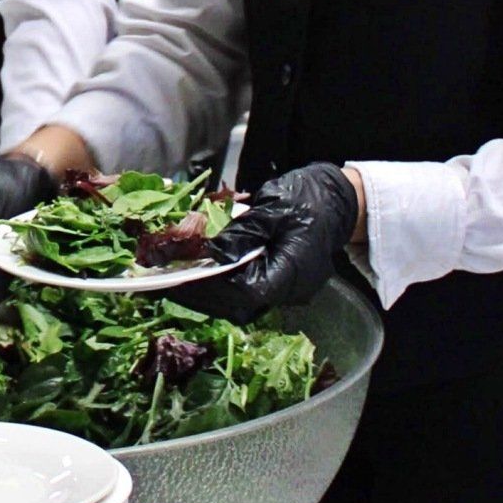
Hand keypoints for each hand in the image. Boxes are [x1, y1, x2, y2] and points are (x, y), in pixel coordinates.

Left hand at [166, 163, 359, 323]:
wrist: (339, 198)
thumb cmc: (309, 197)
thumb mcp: (271, 207)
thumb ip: (240, 233)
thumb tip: (206, 252)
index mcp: (293, 272)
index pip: (243, 293)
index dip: (205, 289)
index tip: (174, 277)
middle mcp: (291, 291)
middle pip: (236, 306)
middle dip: (198, 293)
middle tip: (163, 279)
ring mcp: (287, 292)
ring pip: (239, 304)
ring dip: (205, 292)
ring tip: (175, 275)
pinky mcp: (280, 285)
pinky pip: (245, 293)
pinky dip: (219, 285)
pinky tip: (200, 270)